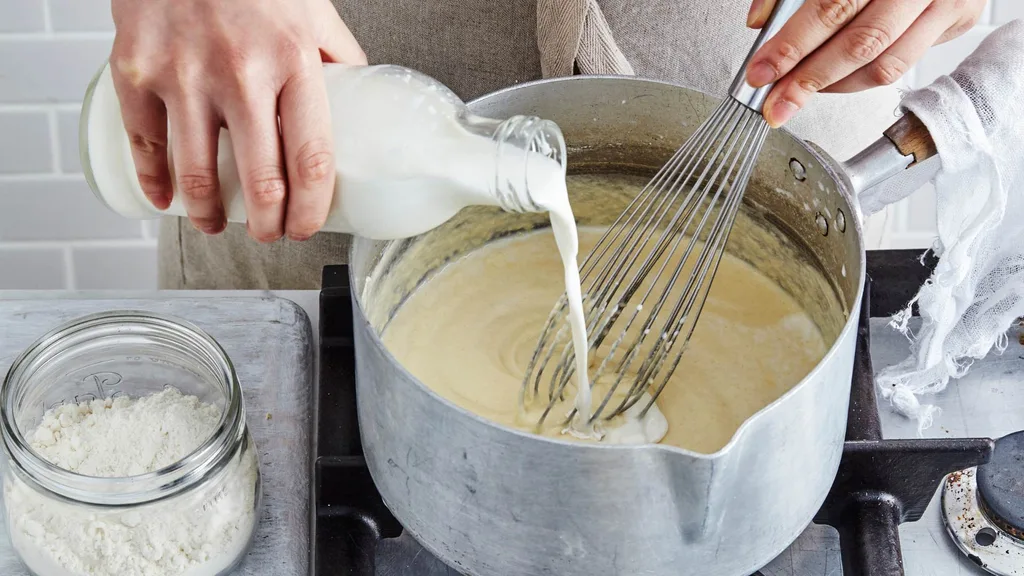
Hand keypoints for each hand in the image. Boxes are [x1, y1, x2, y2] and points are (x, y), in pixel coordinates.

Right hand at [110, 0, 365, 241]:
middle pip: (260, 180)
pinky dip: (155, 182)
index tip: (306, 227)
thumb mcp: (312, 11)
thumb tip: (362, 102)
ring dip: (209, 215)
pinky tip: (168, 200)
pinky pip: (145, 143)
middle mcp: (240, 72)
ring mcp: (183, 74)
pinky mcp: (136, 70)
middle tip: (268, 234)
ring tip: (216, 225)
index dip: (310, 208)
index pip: (311, 159)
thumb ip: (337, 58)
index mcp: (294, 61)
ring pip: (197, 174)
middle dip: (267, 224)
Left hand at [745, 0, 985, 127]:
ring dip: (834, 87)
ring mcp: (944, 0)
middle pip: (859, 43)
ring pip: (883, 65)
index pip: (831, 7)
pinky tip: (833, 80)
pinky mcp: (958, 18)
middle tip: (776, 103)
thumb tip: (760, 21)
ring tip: (798, 95)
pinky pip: (901, 65)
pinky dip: (860, 79)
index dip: (792, 44)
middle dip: (808, 80)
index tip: (762, 71)